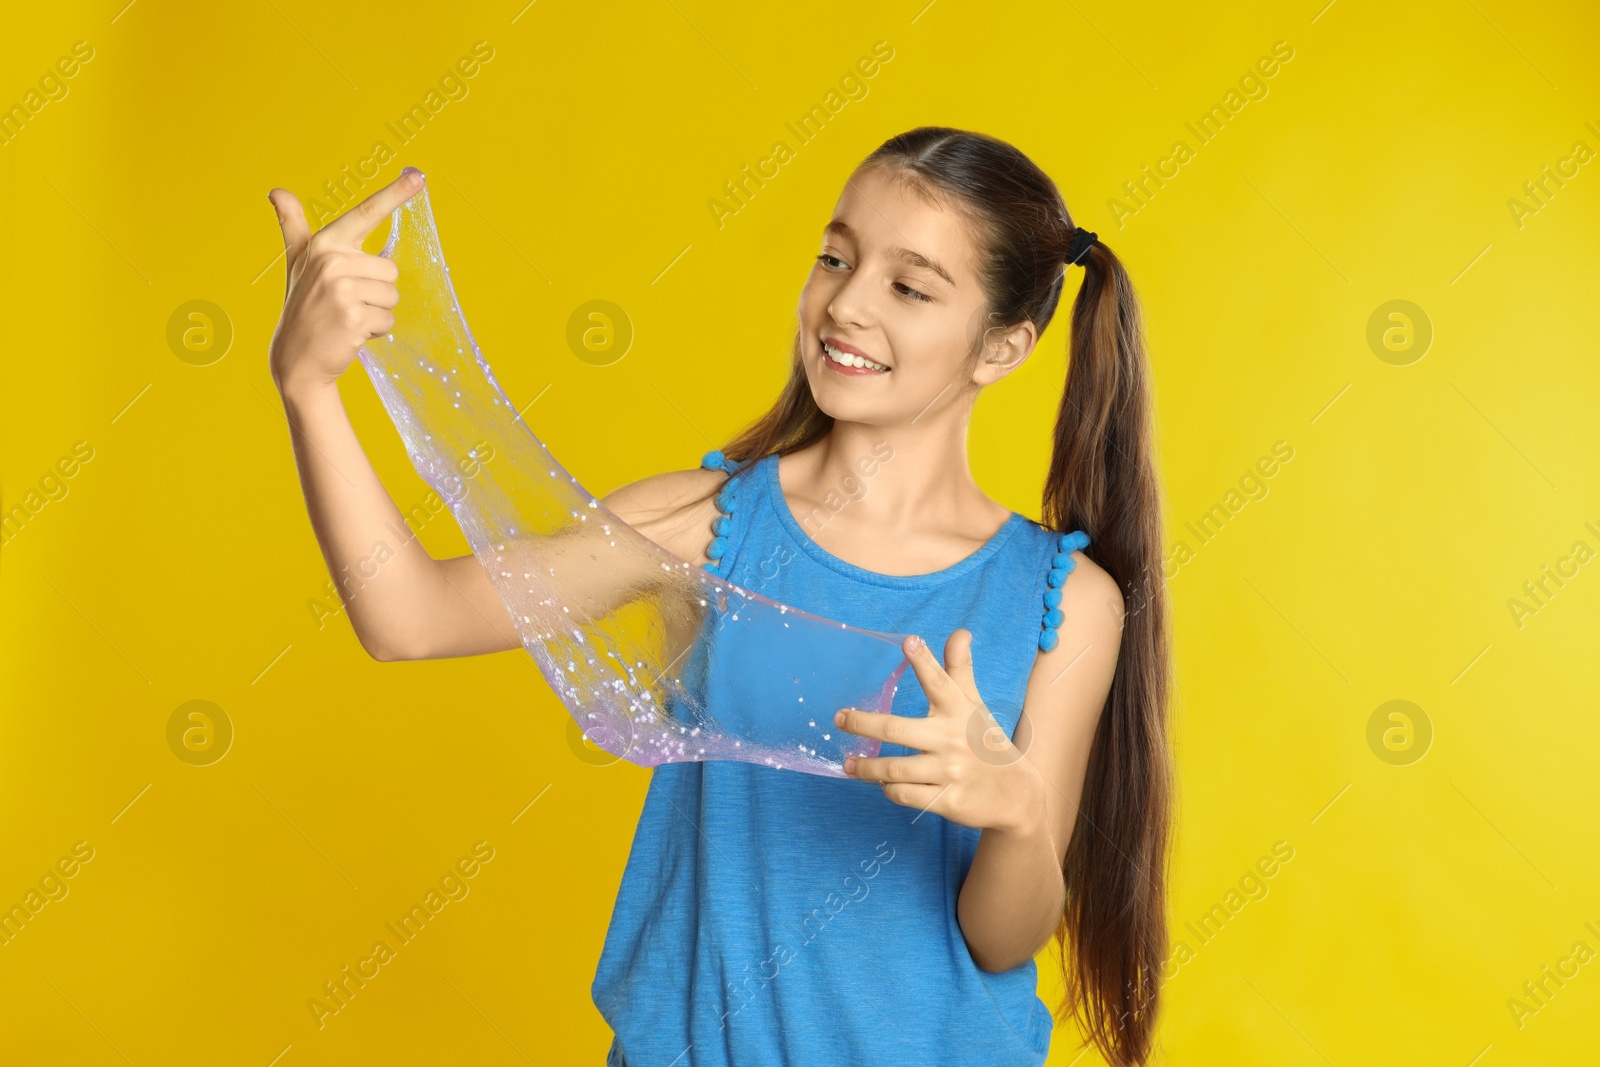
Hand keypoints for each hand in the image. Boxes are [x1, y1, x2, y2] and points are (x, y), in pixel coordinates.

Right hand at [266, 168, 421, 395]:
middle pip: (390, 270)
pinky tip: (351, 334)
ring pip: (392, 296)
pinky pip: (388, 320)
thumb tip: (277, 191)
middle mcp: (332, 261)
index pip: (367, 213)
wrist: (296, 359)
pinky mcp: (353, 316)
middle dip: (376, 292)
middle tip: (347, 303)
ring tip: (348, 318)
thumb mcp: (297, 262)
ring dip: (377, 312)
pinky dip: (376, 331)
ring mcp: (341, 289)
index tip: (419, 176)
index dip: (395, 193)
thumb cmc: (303, 306)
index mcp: (325, 243)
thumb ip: (293, 226)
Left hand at [834, 629, 1046, 834]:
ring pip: (893, 768)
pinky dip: (889, 789)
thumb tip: (961, 632)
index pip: (939, 680)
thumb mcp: (973, 705)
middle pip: (895, 728)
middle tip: (839, 718)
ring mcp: (949, 772)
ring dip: (867, 767)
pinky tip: (883, 784)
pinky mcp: (947, 801)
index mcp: (959, 710)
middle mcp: (952, 739)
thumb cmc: (984, 742)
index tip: (909, 641)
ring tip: (850, 764)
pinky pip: (904, 794)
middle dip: (862, 723)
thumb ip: (960, 669)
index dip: (923, 660)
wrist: (1015, 794)